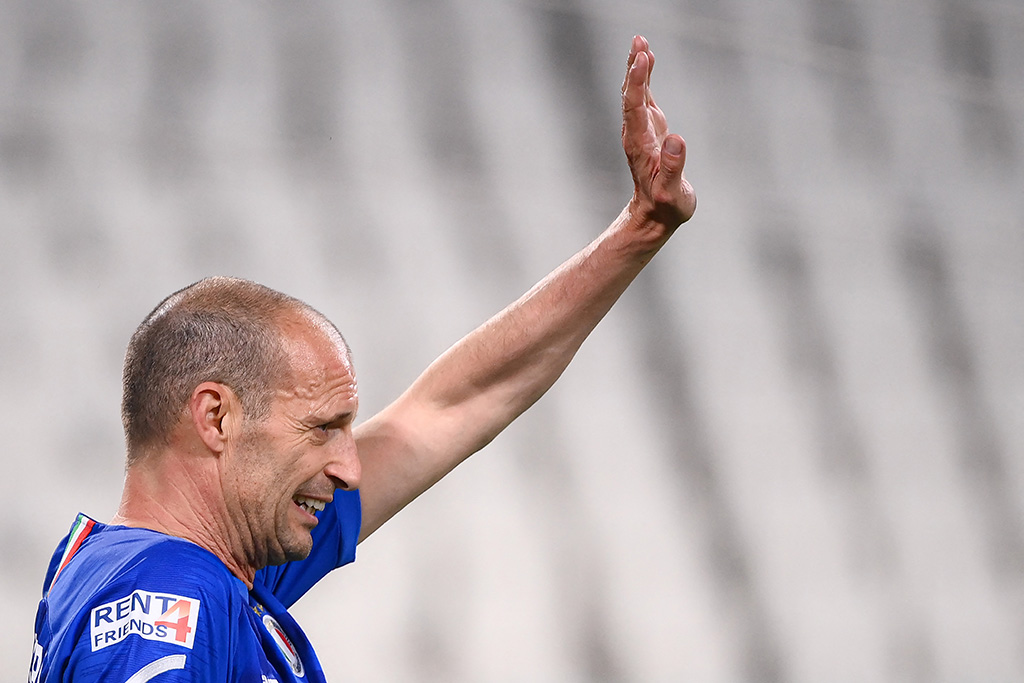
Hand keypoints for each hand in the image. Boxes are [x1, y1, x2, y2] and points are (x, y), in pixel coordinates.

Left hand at [621, 35, 696, 231]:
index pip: (635, 108)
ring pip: (635, 94)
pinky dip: (645, 78)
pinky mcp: (649, 130)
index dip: (638, 82)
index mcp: (640, 146)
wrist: (654, 215)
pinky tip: (647, 60)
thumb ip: (674, 168)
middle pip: (631, 95)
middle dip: (634, 68)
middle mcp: (636, 134)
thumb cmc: (666, 207)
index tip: (642, 59)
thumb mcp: (672, 193)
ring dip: (637, 68)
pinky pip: (644, 99)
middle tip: (639, 41)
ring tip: (640, 42)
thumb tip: (676, 140)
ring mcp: (641, 131)